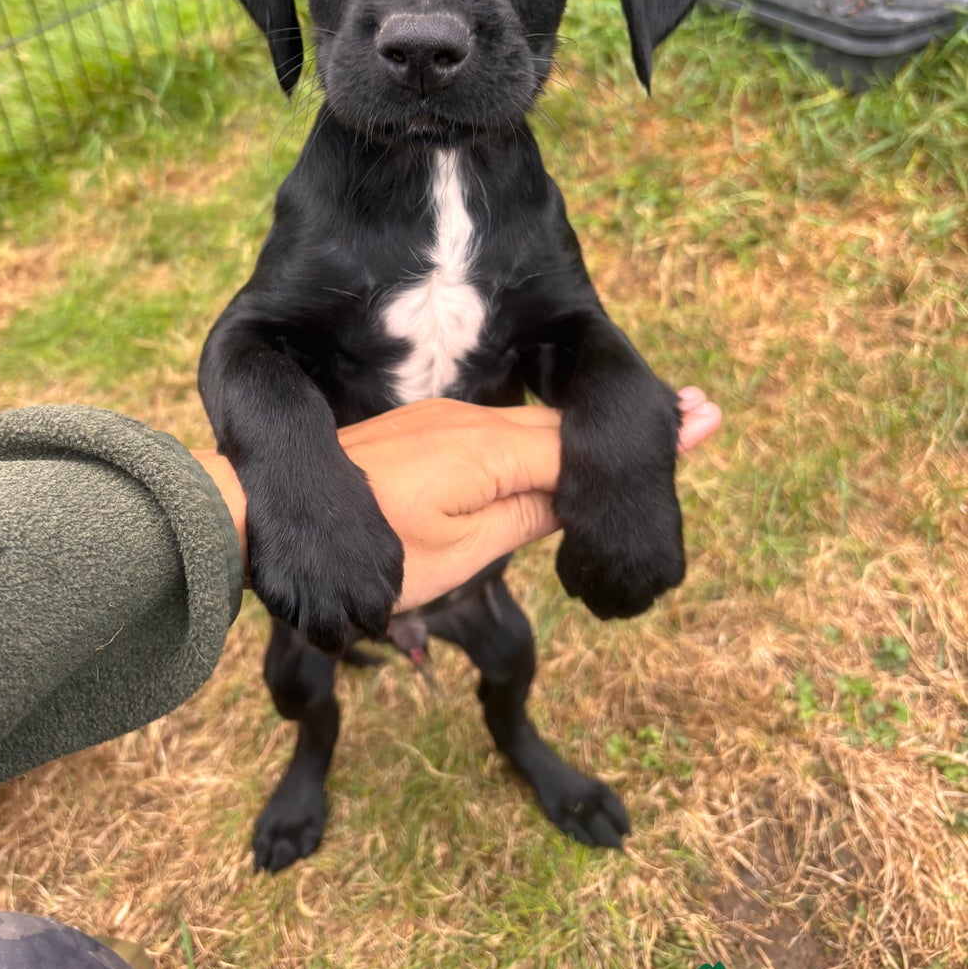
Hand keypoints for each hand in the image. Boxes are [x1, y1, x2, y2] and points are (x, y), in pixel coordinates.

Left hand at [195, 391, 719, 616]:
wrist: (264, 524)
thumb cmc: (363, 554)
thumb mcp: (456, 551)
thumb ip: (524, 516)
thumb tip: (575, 495)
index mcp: (488, 447)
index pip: (581, 444)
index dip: (641, 442)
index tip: (703, 421)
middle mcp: (471, 425)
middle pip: (566, 430)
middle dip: (627, 428)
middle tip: (700, 414)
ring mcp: (444, 429)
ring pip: (533, 434)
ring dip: (588, 435)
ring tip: (653, 424)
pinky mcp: (423, 441)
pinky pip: (501, 440)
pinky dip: (544, 443)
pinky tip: (563, 448)